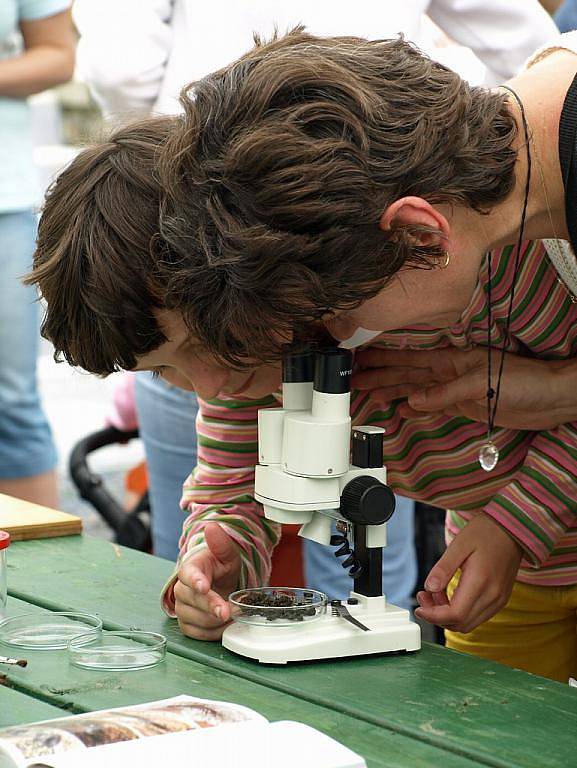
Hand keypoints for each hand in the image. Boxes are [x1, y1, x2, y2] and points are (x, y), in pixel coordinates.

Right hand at [174, 522, 240, 640]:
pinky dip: (212, 632)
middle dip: (211, 606)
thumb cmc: (221, 567)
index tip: (204, 586)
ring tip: (231, 614)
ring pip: (194, 619)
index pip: (188, 574)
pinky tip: (223, 625)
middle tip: (228, 611)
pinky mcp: (186, 624)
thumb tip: (212, 527)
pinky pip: (197, 633)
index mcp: (191, 568)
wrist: (220, 583)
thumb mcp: (227, 555)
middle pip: (192, 599)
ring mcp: (182, 607)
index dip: (195, 581)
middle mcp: (182, 588)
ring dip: (214, 620)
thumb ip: (221, 543)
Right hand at [353, 347, 576, 429]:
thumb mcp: (481, 384)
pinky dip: (416, 407)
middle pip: (405, 374)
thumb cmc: (524, 381)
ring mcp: (454, 389)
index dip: (383, 358)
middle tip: (354, 380)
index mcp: (450, 359)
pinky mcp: (464, 405)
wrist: (550, 399)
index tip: (359, 358)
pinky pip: (432, 405)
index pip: (408, 358)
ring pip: (415, 389)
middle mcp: (448, 372)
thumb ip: (445, 392)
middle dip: (379, 376)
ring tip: (370, 394)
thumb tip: (413, 400)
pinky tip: (403, 410)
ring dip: (392, 391)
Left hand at [414, 514, 522, 633]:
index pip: (455, 614)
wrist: (512, 529)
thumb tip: (429, 588)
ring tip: (436, 592)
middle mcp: (493, 596)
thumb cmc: (485, 532)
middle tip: (425, 595)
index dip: (433, 616)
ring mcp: (499, 600)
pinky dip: (460, 611)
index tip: (419, 608)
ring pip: (469, 623)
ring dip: (448, 615)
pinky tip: (451, 594)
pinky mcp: (500, 599)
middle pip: (461, 624)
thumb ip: (443, 568)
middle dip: (437, 615)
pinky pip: (477, 616)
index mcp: (481, 582)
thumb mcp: (459, 545)